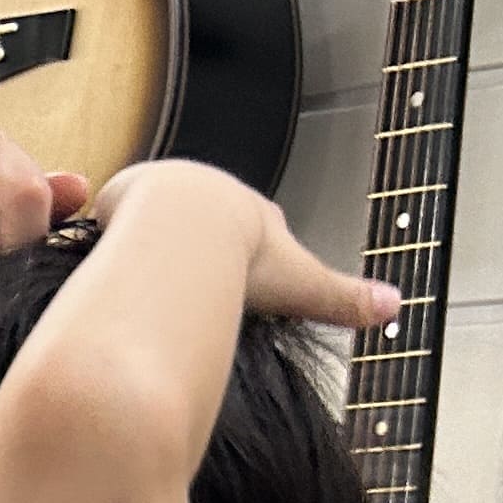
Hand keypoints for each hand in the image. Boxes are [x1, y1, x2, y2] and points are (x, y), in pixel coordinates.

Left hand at [92, 159, 403, 335]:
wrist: (186, 230)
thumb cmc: (242, 256)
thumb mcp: (303, 282)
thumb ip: (345, 299)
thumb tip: (396, 309)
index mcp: (248, 211)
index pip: (250, 236)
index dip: (243, 263)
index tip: (234, 287)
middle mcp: (207, 194)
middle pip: (201, 230)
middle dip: (194, 257)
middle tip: (185, 289)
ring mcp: (161, 193)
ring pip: (154, 227)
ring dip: (149, 251)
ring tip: (142, 285)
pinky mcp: (117, 199)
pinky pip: (113, 225)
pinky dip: (112, 247)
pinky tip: (106, 273)